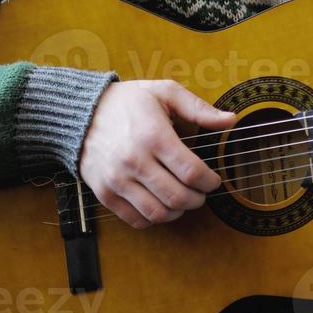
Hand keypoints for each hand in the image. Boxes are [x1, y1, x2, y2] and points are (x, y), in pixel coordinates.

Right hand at [77, 80, 236, 229]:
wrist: (81, 112)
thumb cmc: (128, 101)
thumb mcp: (165, 92)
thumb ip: (198, 108)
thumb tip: (230, 120)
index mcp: (153, 136)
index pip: (191, 171)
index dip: (210, 181)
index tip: (214, 180)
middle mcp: (134, 161)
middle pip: (177, 196)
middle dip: (198, 199)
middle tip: (202, 192)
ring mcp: (117, 180)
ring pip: (157, 213)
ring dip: (178, 212)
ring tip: (184, 200)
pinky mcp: (104, 193)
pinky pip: (134, 219)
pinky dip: (153, 219)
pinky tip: (162, 206)